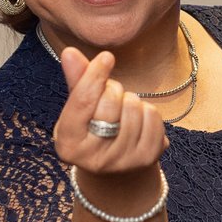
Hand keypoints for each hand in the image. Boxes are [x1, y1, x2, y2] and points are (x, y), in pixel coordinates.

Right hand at [50, 47, 168, 180]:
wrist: (115, 169)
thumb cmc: (92, 129)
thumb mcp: (79, 109)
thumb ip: (76, 81)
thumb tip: (70, 52)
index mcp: (68, 145)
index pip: (82, 102)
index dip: (94, 75)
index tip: (106, 57)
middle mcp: (93, 160)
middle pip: (110, 102)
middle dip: (113, 90)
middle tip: (110, 95)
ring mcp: (122, 162)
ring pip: (134, 107)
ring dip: (131, 100)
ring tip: (123, 111)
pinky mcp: (147, 160)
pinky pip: (153, 117)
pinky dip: (148, 112)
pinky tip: (138, 122)